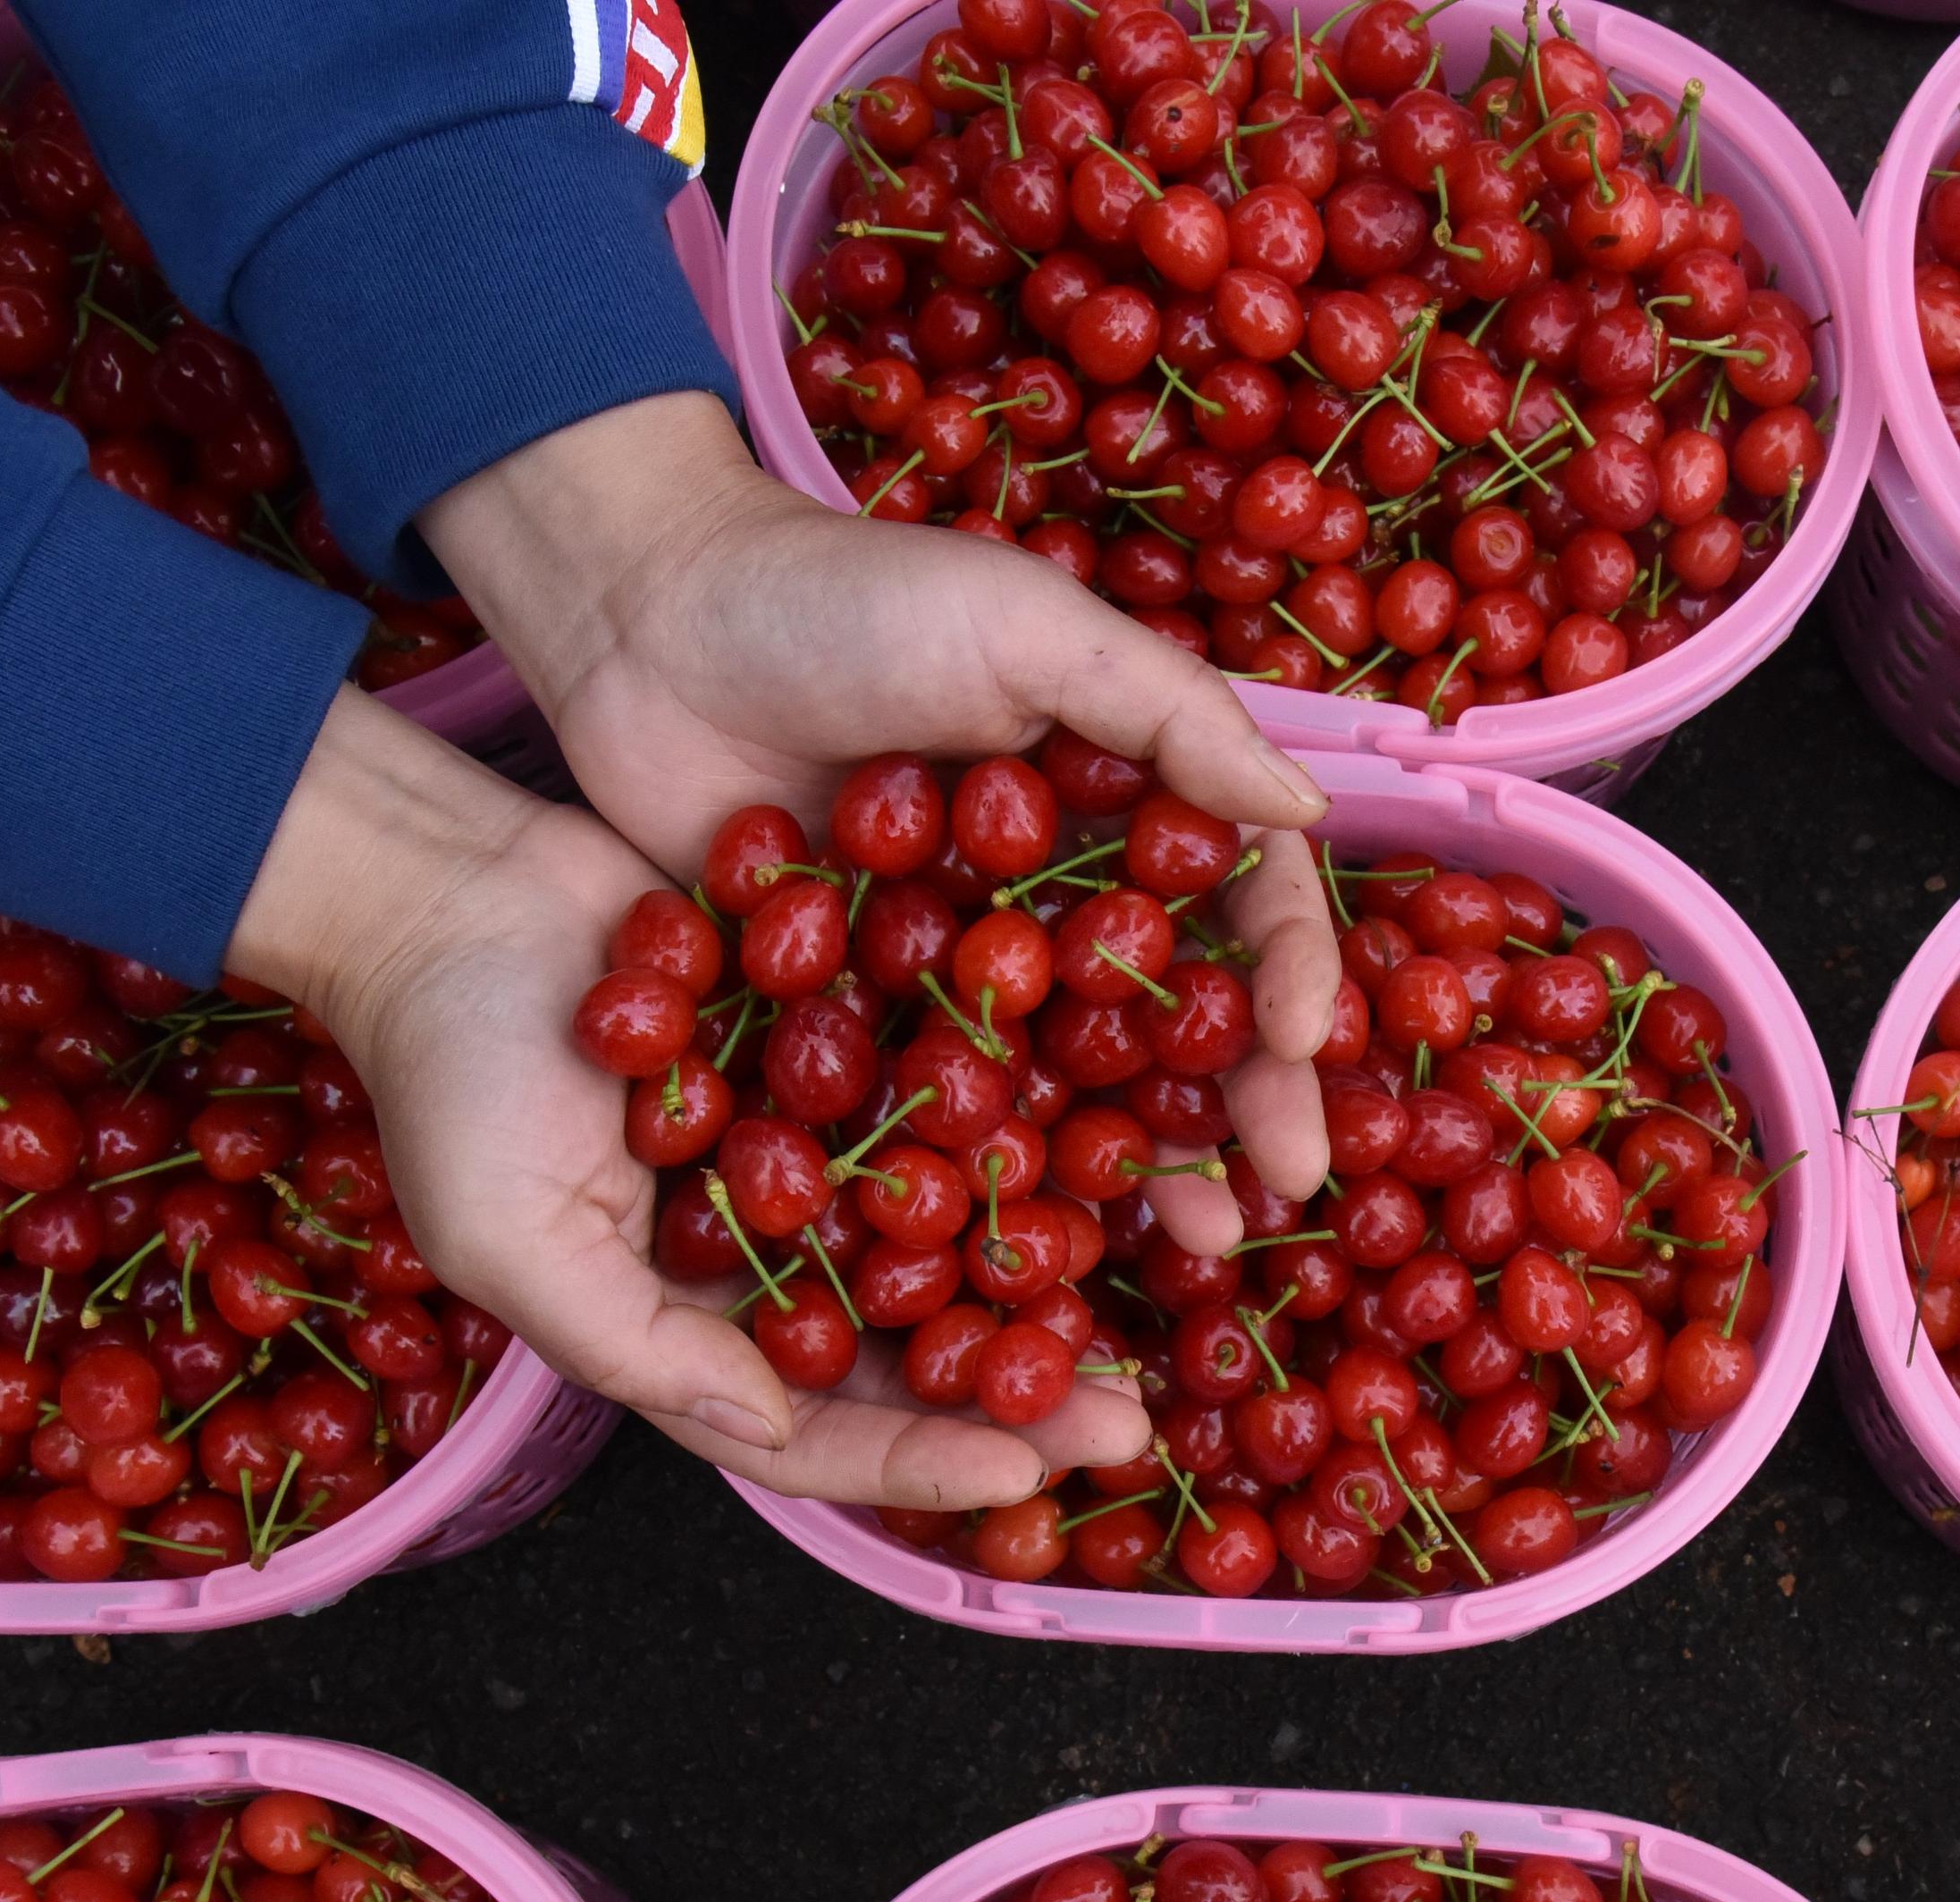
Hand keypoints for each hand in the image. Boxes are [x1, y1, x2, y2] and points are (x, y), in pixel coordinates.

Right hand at [227, 690, 1149, 1507]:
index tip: (1020, 1476)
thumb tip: (767, 1432)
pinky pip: (953, 1095)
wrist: (445, 888)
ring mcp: (822, 1147)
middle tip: (1127, 1414)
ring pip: (958, 1230)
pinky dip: (1029, 1118)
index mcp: (696, 1324)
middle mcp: (777, 1252)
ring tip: (1150, 1287)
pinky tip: (1119, 1126)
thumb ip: (636, 1348)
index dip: (917, 1459)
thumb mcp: (509, 1240)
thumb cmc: (446, 1073)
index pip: (819, 1431)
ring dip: (1051, 1263)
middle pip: (916, 1347)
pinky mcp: (852, 1040)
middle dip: (1021, 1387)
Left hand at [421, 393, 1345, 1246]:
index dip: (1287, 973)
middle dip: (1244, 1103)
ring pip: (1079, 1084)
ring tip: (1194, 1240)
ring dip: (1144, 1167)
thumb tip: (1314, 806)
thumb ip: (1165, 711)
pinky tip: (1034, 1245)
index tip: (1302, 1046)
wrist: (645, 628)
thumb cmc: (845, 597)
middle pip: (1180, 1015)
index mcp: (1123, 801)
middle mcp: (1062, 898)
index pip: (1243, 898)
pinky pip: (943, 1108)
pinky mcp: (867, 1021)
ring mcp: (966, 968)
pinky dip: (991, 1176)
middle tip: (1279, 1185)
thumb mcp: (1024, 624)